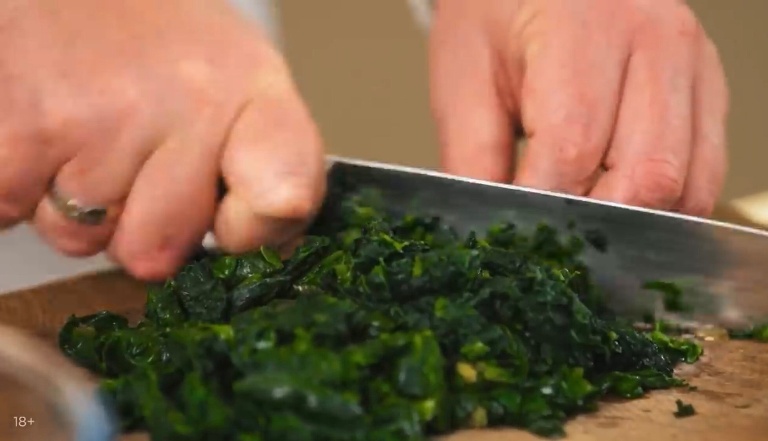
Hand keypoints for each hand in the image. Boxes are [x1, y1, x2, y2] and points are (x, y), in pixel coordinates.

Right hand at [0, 0, 324, 279]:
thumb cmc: (151, 38)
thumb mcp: (234, 76)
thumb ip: (261, 161)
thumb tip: (271, 234)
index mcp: (253, 90)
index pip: (286, 200)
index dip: (251, 232)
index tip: (231, 216)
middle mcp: (189, 103)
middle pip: (159, 252)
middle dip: (132, 223)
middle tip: (125, 147)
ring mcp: (104, 120)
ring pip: (83, 240)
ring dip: (72, 203)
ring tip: (80, 126)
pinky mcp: (23, 131)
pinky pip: (15, 214)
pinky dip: (17, 188)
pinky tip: (40, 130)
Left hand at [429, 0, 728, 215]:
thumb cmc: (499, 16)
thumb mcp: (465, 78)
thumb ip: (472, 157)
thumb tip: (490, 229)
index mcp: (584, 31)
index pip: (574, 145)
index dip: (544, 205)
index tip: (519, 235)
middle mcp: (655, 44)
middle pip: (645, 174)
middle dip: (593, 223)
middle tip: (553, 240)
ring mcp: (693, 67)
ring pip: (686, 185)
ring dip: (634, 223)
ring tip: (586, 226)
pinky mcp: (709, 90)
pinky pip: (706, 173)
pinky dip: (666, 208)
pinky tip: (623, 208)